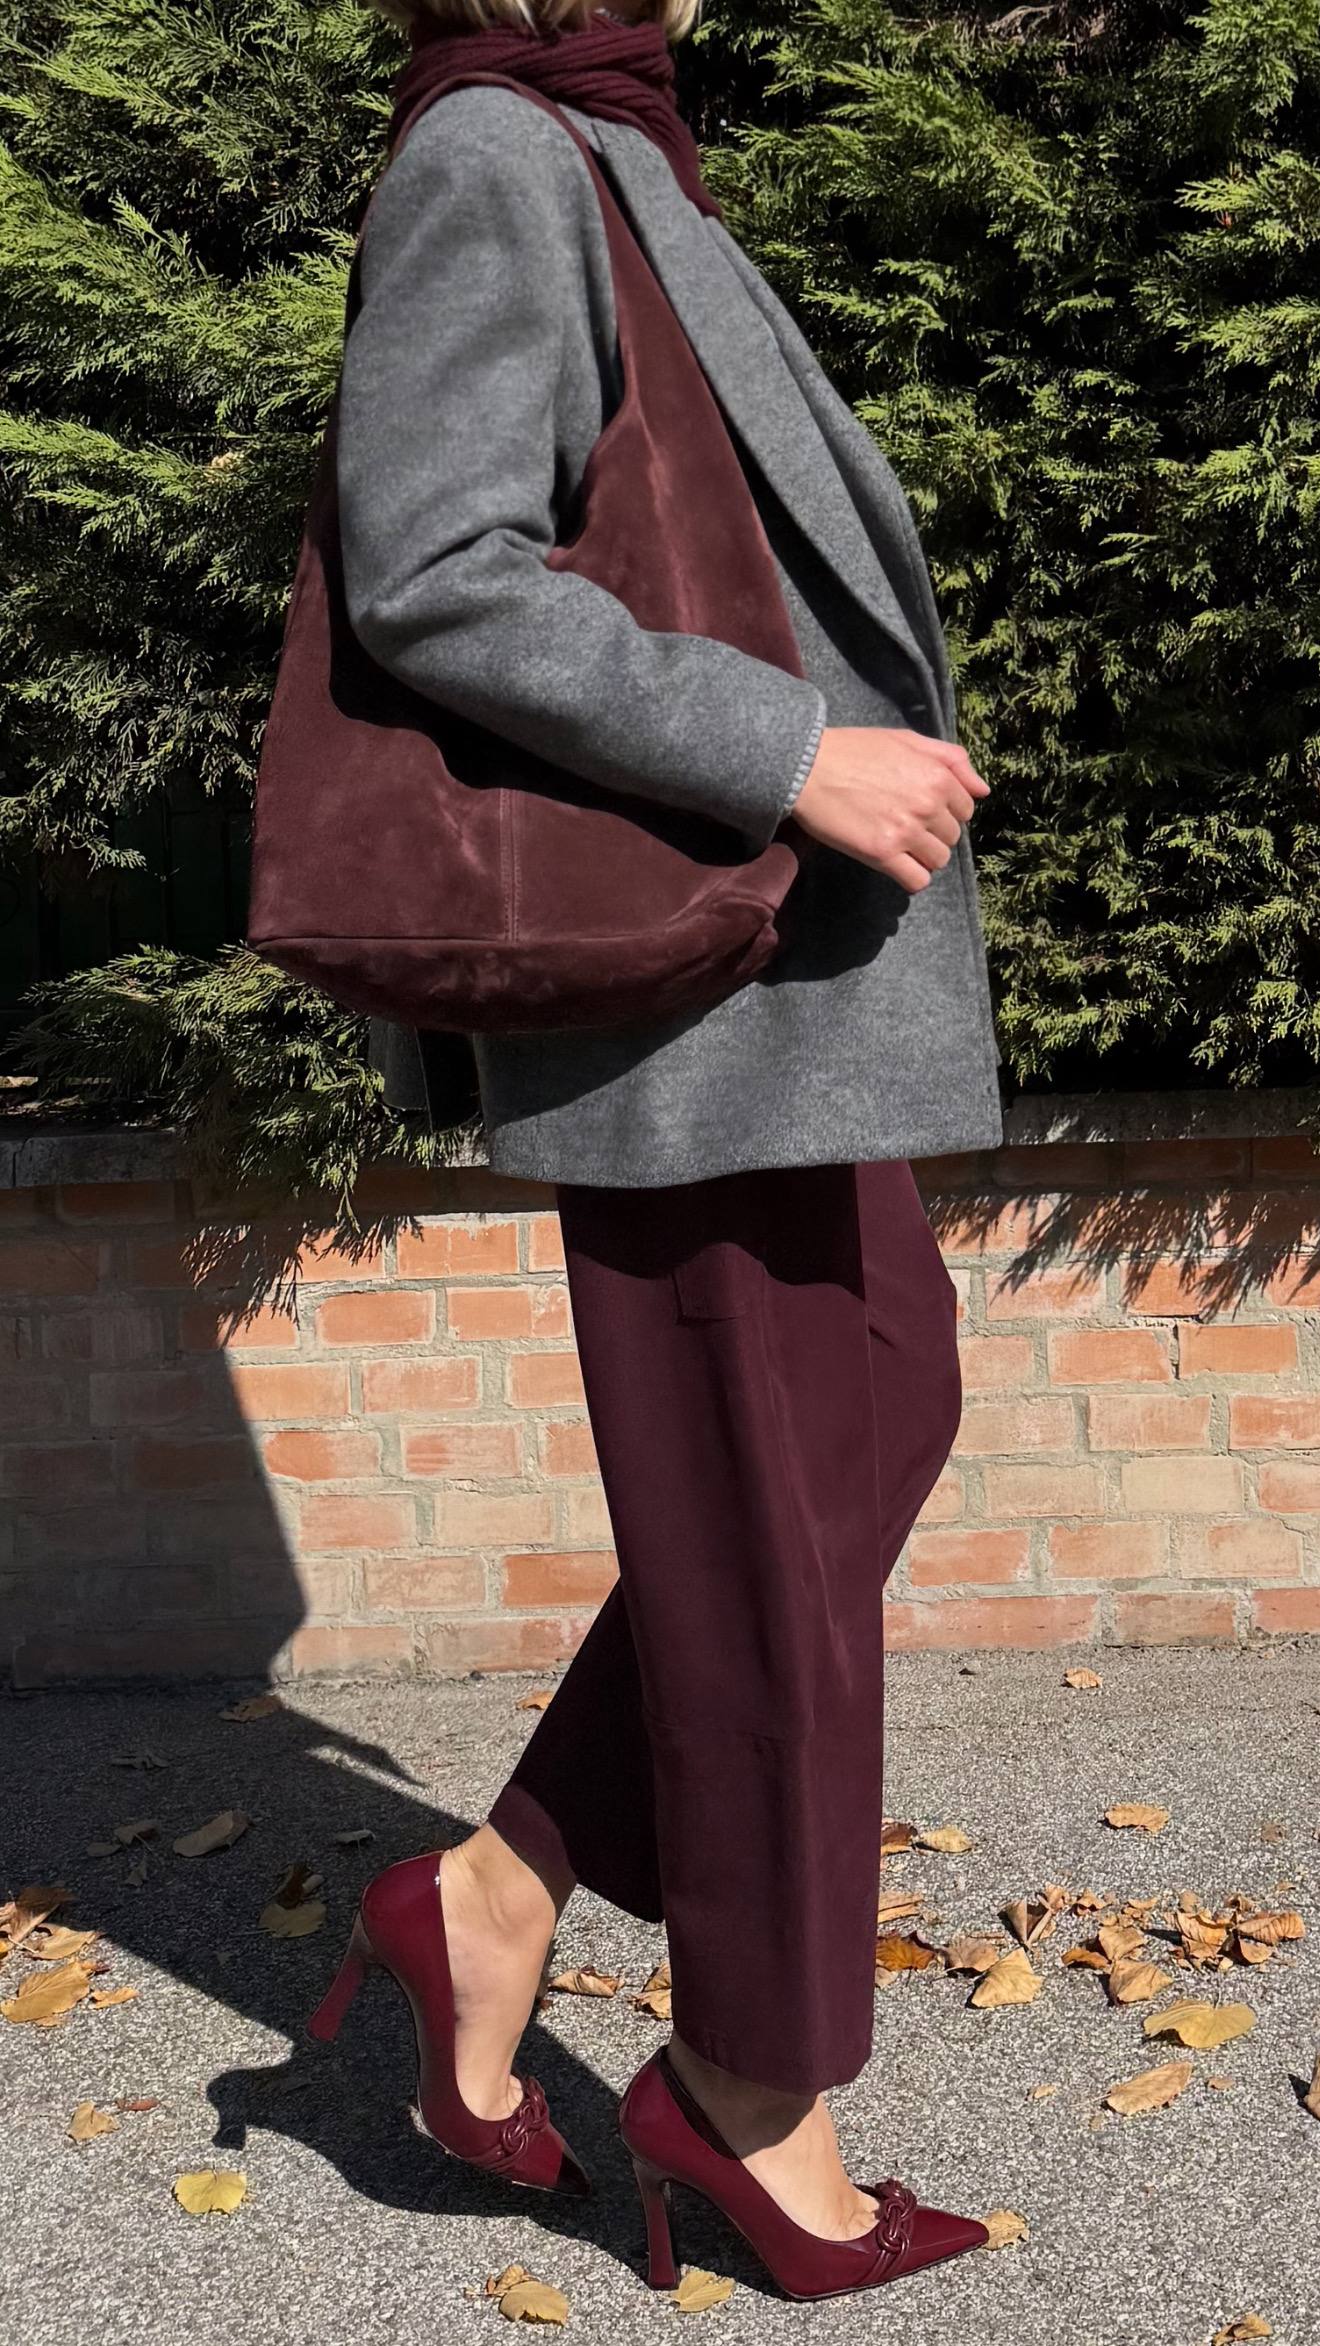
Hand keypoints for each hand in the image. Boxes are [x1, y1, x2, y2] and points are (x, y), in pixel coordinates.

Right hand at [792, 726, 989, 892]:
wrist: (807, 766)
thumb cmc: (854, 750)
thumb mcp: (908, 740)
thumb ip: (952, 760)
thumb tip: (983, 790)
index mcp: (937, 776)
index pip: (965, 809)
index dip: (945, 811)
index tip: (920, 809)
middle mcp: (927, 805)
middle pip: (951, 838)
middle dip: (933, 834)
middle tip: (904, 825)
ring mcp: (905, 832)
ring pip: (937, 861)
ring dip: (922, 857)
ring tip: (899, 845)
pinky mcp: (881, 854)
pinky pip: (916, 881)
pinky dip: (911, 878)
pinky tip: (896, 866)